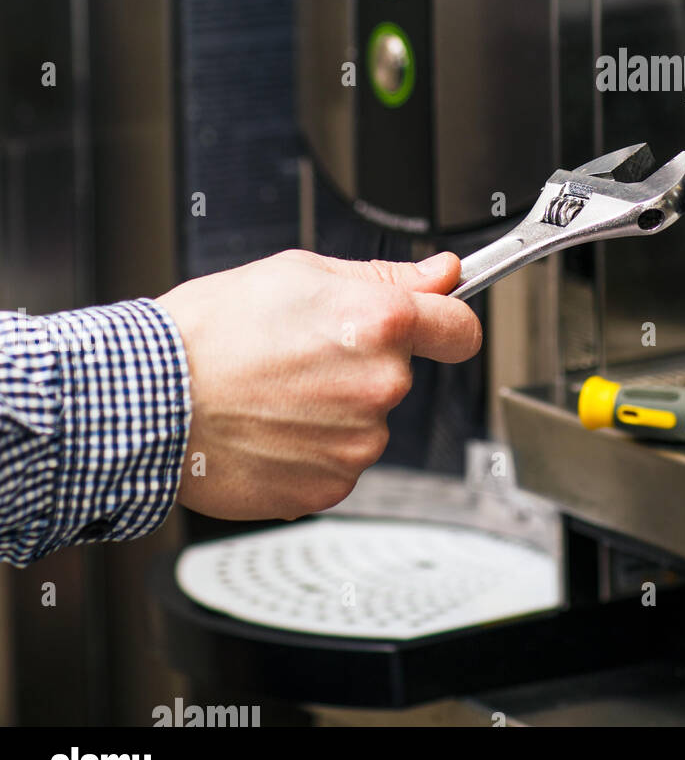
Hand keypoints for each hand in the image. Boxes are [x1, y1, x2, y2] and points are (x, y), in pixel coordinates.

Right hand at [156, 249, 480, 520]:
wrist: (148, 400)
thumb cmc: (211, 331)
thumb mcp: (300, 274)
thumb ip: (385, 278)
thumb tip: (443, 273)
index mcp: (382, 323)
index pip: (460, 329)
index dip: (448, 323)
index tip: (439, 325)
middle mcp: (381, 385)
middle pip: (401, 374)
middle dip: (364, 363)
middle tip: (303, 354)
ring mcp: (359, 442)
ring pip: (368, 420)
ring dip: (336, 409)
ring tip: (274, 392)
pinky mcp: (331, 485)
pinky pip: (339, 461)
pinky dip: (312, 450)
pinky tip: (271, 429)